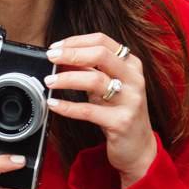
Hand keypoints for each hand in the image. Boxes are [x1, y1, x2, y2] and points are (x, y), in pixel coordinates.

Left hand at [44, 33, 157, 188]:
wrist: (139, 148)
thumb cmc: (120, 113)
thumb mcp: (108, 87)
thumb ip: (91, 70)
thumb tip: (63, 56)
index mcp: (131, 65)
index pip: (102, 41)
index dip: (76, 41)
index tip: (56, 46)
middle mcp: (134, 79)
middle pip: (100, 55)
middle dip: (71, 54)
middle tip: (50, 57)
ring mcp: (130, 100)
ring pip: (95, 80)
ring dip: (67, 78)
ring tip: (49, 81)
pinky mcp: (121, 122)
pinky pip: (89, 111)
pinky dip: (68, 106)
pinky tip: (54, 103)